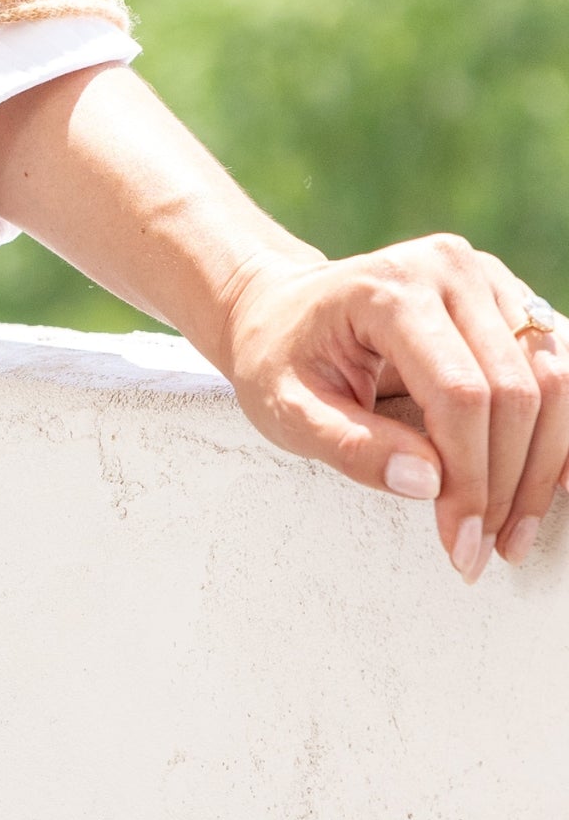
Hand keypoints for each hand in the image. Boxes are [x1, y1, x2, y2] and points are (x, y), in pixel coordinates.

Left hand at [214, 237, 568, 583]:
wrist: (282, 308)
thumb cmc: (279, 358)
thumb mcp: (286, 409)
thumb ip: (350, 446)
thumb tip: (429, 485)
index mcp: (390, 290)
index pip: (459, 394)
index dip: (470, 479)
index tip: (459, 544)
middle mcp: (449, 270)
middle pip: (517, 390)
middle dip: (507, 484)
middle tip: (483, 550)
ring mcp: (487, 278)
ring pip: (554, 381)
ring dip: (542, 467)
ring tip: (510, 533)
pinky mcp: (509, 299)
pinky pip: (557, 369)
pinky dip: (557, 433)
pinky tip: (547, 486)